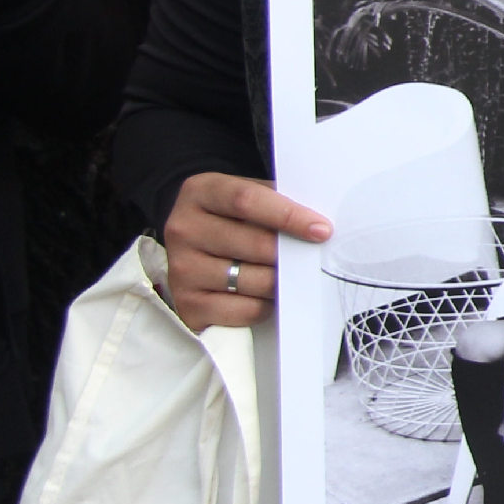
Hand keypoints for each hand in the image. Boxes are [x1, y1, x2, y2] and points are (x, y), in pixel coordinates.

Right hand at [160, 173, 330, 331]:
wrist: (190, 248)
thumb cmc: (231, 219)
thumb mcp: (245, 197)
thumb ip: (276, 201)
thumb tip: (319, 224)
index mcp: (200, 193)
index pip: (247, 201)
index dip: (288, 215)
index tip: (322, 230)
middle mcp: (183, 229)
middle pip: (256, 244)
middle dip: (293, 254)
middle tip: (313, 259)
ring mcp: (181, 269)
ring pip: (255, 280)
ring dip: (282, 281)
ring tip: (289, 276)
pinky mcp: (188, 304)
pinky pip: (245, 310)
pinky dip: (265, 305)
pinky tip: (266, 295)